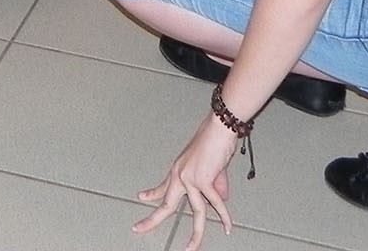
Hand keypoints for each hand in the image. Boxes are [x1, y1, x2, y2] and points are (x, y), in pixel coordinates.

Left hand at [134, 117, 240, 250]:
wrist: (218, 129)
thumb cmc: (214, 141)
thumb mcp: (211, 167)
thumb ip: (215, 184)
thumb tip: (221, 199)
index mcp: (179, 170)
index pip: (163, 187)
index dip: (152, 194)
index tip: (142, 198)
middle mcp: (180, 176)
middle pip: (166, 204)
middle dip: (152, 220)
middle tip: (139, 229)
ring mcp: (190, 179)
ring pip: (195, 212)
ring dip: (195, 234)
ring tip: (191, 248)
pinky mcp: (203, 180)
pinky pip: (215, 204)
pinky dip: (224, 216)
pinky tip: (227, 226)